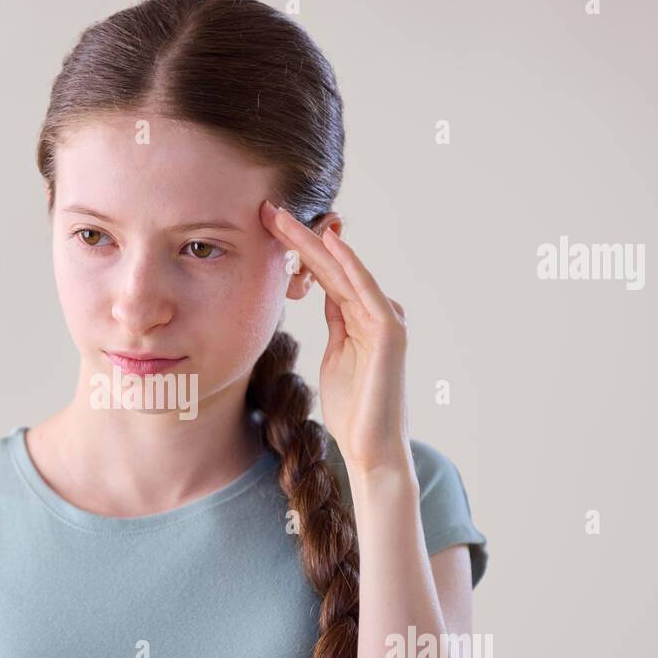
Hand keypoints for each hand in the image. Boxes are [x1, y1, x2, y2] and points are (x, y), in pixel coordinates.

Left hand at [258, 199, 413, 477]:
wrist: (371, 449)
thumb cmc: (354, 409)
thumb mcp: (336, 356)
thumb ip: (336, 324)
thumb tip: (327, 295)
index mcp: (360, 316)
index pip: (325, 274)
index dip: (297, 250)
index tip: (266, 228)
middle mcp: (376, 310)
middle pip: (332, 266)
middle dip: (300, 237)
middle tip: (268, 209)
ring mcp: (386, 318)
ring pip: (343, 272)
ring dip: (314, 243)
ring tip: (284, 218)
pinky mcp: (390, 332)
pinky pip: (365, 291)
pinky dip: (350, 266)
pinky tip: (331, 243)